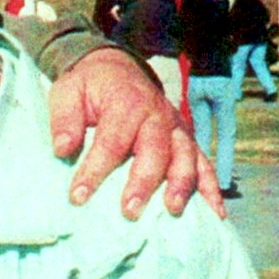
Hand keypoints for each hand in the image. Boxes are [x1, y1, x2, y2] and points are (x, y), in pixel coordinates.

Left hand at [47, 48, 225, 220]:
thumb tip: (62, 149)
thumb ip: (64, 120)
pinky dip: (211, 187)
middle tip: (129, 212)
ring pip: (186, 157)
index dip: (95, 170)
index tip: (78, 196)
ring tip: (173, 211)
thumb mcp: (66, 92)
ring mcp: (176, 127)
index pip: (112, 142)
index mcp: (126, 103)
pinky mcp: (185, 138)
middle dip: (143, 183)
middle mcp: (157, 115)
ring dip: (181, 185)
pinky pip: (203, 162)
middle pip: (155, 151)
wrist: (113, 65)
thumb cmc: (87, 84)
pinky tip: (216, 213)